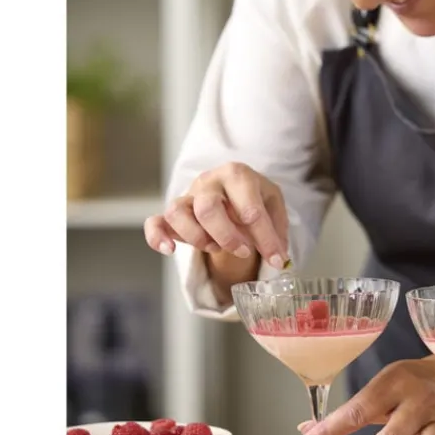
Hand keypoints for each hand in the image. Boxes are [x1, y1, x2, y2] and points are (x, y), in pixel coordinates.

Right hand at [143, 162, 289, 270]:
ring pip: (177, 212)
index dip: (265, 239)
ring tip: (215, 248)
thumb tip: (279, 258)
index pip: (250, 209)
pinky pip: (155, 222)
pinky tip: (170, 250)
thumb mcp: (273, 206)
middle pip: (208, 207)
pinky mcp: (172, 214)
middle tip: (244, 251)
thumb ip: (276, 230)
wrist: (234, 190)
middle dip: (227, 236)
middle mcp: (209, 181)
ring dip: (197, 237)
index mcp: (237, 174)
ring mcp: (188, 196)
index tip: (276, 259)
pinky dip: (157, 237)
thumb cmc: (254, 197)